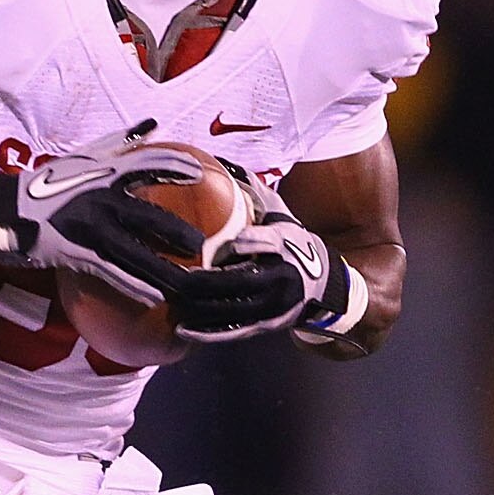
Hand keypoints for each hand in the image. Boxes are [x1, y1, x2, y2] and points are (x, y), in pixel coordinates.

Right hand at [0, 144, 210, 304]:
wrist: (1, 210)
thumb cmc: (44, 185)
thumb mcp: (80, 158)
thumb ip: (116, 143)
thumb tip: (150, 123)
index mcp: (103, 171)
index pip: (149, 163)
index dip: (176, 167)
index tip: (199, 174)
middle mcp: (99, 196)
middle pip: (149, 214)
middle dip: (178, 230)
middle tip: (202, 244)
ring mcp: (88, 226)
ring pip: (134, 249)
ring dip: (162, 266)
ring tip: (186, 280)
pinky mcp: (74, 251)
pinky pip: (111, 271)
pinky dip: (133, 284)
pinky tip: (153, 296)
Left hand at [164, 208, 361, 341]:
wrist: (324, 285)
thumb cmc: (291, 243)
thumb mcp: (280, 215)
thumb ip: (253, 193)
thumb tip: (221, 162)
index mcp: (286, 245)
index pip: (267, 242)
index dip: (246, 243)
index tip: (220, 243)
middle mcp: (281, 277)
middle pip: (239, 281)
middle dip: (204, 281)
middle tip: (173, 275)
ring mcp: (273, 306)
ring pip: (232, 309)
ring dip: (198, 307)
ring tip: (170, 299)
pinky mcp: (265, 326)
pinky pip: (232, 332)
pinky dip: (206, 332)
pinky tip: (182, 328)